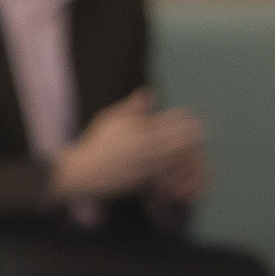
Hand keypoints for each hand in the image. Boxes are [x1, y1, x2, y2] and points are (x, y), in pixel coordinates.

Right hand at [51, 91, 205, 203]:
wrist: (81, 173)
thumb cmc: (95, 144)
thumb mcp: (110, 118)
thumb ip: (133, 107)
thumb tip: (150, 93)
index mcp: (145, 128)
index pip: (182, 119)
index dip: (188, 120)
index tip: (187, 123)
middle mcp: (151, 147)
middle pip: (190, 139)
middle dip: (193, 140)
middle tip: (190, 142)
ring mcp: (151, 165)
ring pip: (184, 159)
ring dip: (186, 158)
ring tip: (182, 157)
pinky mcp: (147, 181)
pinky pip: (172, 175)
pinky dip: (176, 173)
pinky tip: (169, 171)